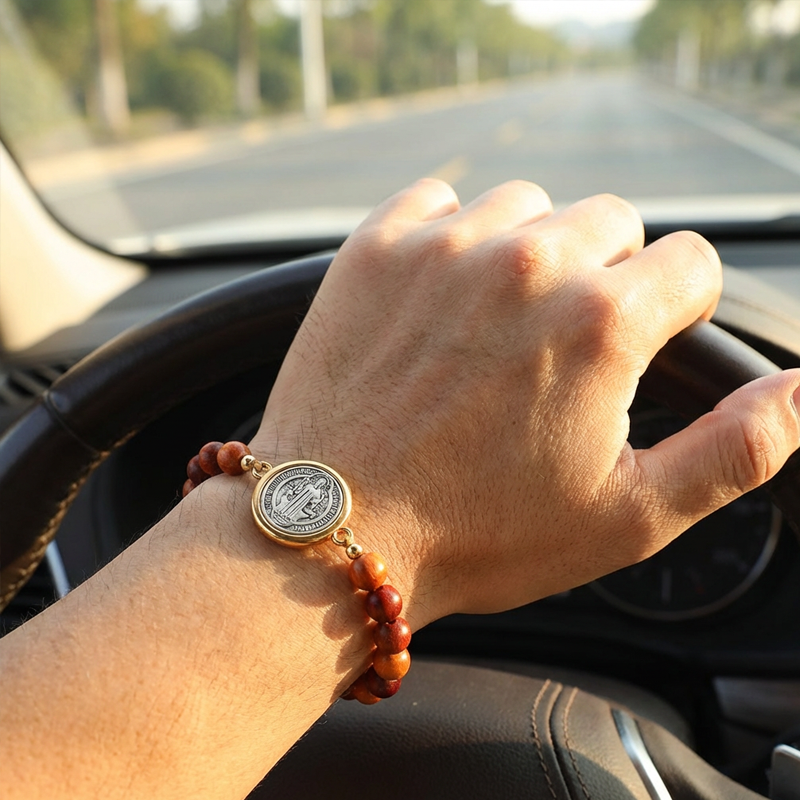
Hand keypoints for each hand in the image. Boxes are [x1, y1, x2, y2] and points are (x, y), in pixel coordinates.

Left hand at [253, 179, 799, 622]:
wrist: (338, 531)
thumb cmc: (478, 535)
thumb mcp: (628, 516)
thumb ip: (733, 448)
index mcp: (602, 323)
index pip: (688, 263)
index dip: (675, 308)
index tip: (640, 346)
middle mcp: (529, 263)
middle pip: (611, 221)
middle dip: (605, 277)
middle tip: (561, 349)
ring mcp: (444, 247)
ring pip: (529, 206)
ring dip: (529, 253)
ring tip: (496, 328)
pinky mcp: (376, 248)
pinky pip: (440, 200)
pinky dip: (450, 237)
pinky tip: (439, 299)